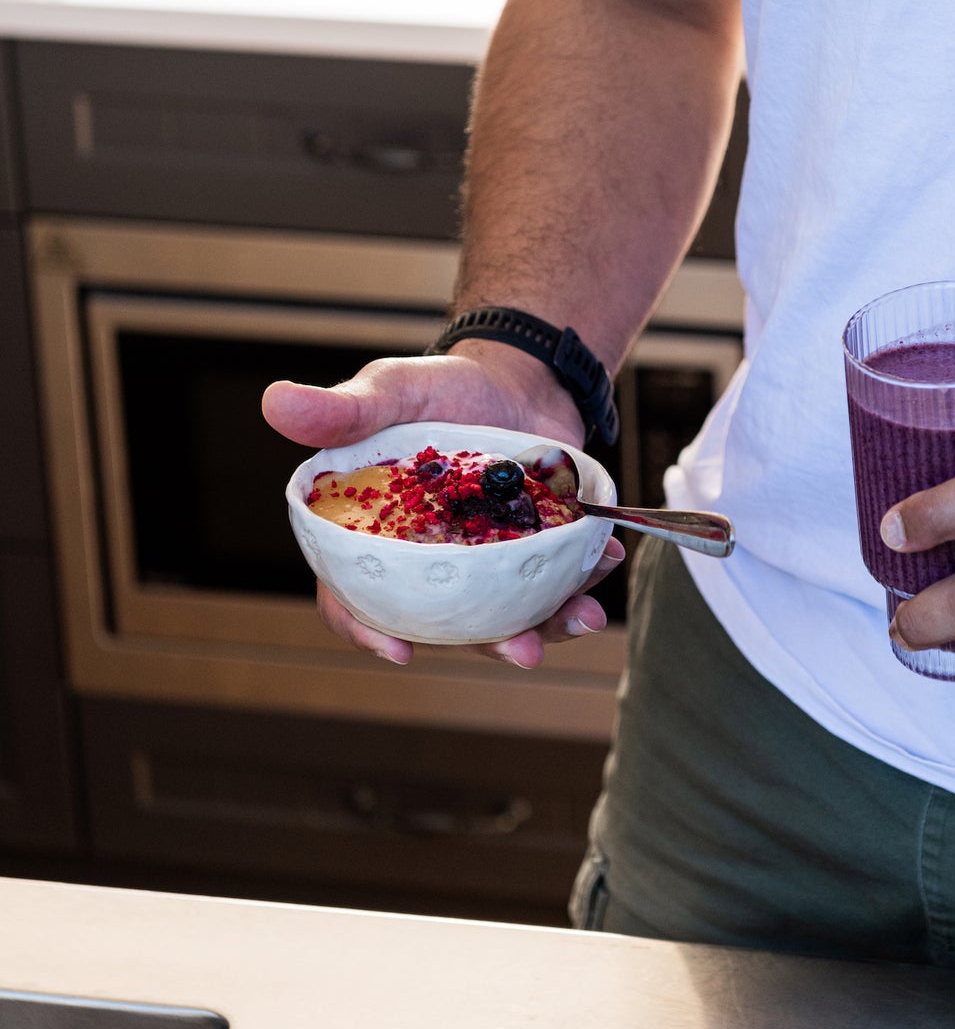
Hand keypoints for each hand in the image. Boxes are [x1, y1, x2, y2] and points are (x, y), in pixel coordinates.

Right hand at [262, 341, 624, 668]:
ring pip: (509, 614)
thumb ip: (342, 410)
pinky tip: (605, 559)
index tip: (400, 651)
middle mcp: (429, 566)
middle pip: (446, 623)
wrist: (517, 377)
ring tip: (586, 616)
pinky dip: (583, 578)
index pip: (353, 597)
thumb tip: (275, 403)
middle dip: (488, 645)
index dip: (366, 630)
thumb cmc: (440, 390)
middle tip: (523, 650)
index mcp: (376, 540)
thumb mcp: (392, 391)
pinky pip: (556, 581)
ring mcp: (486, 565)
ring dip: (550, 624)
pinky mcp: (535, 553)